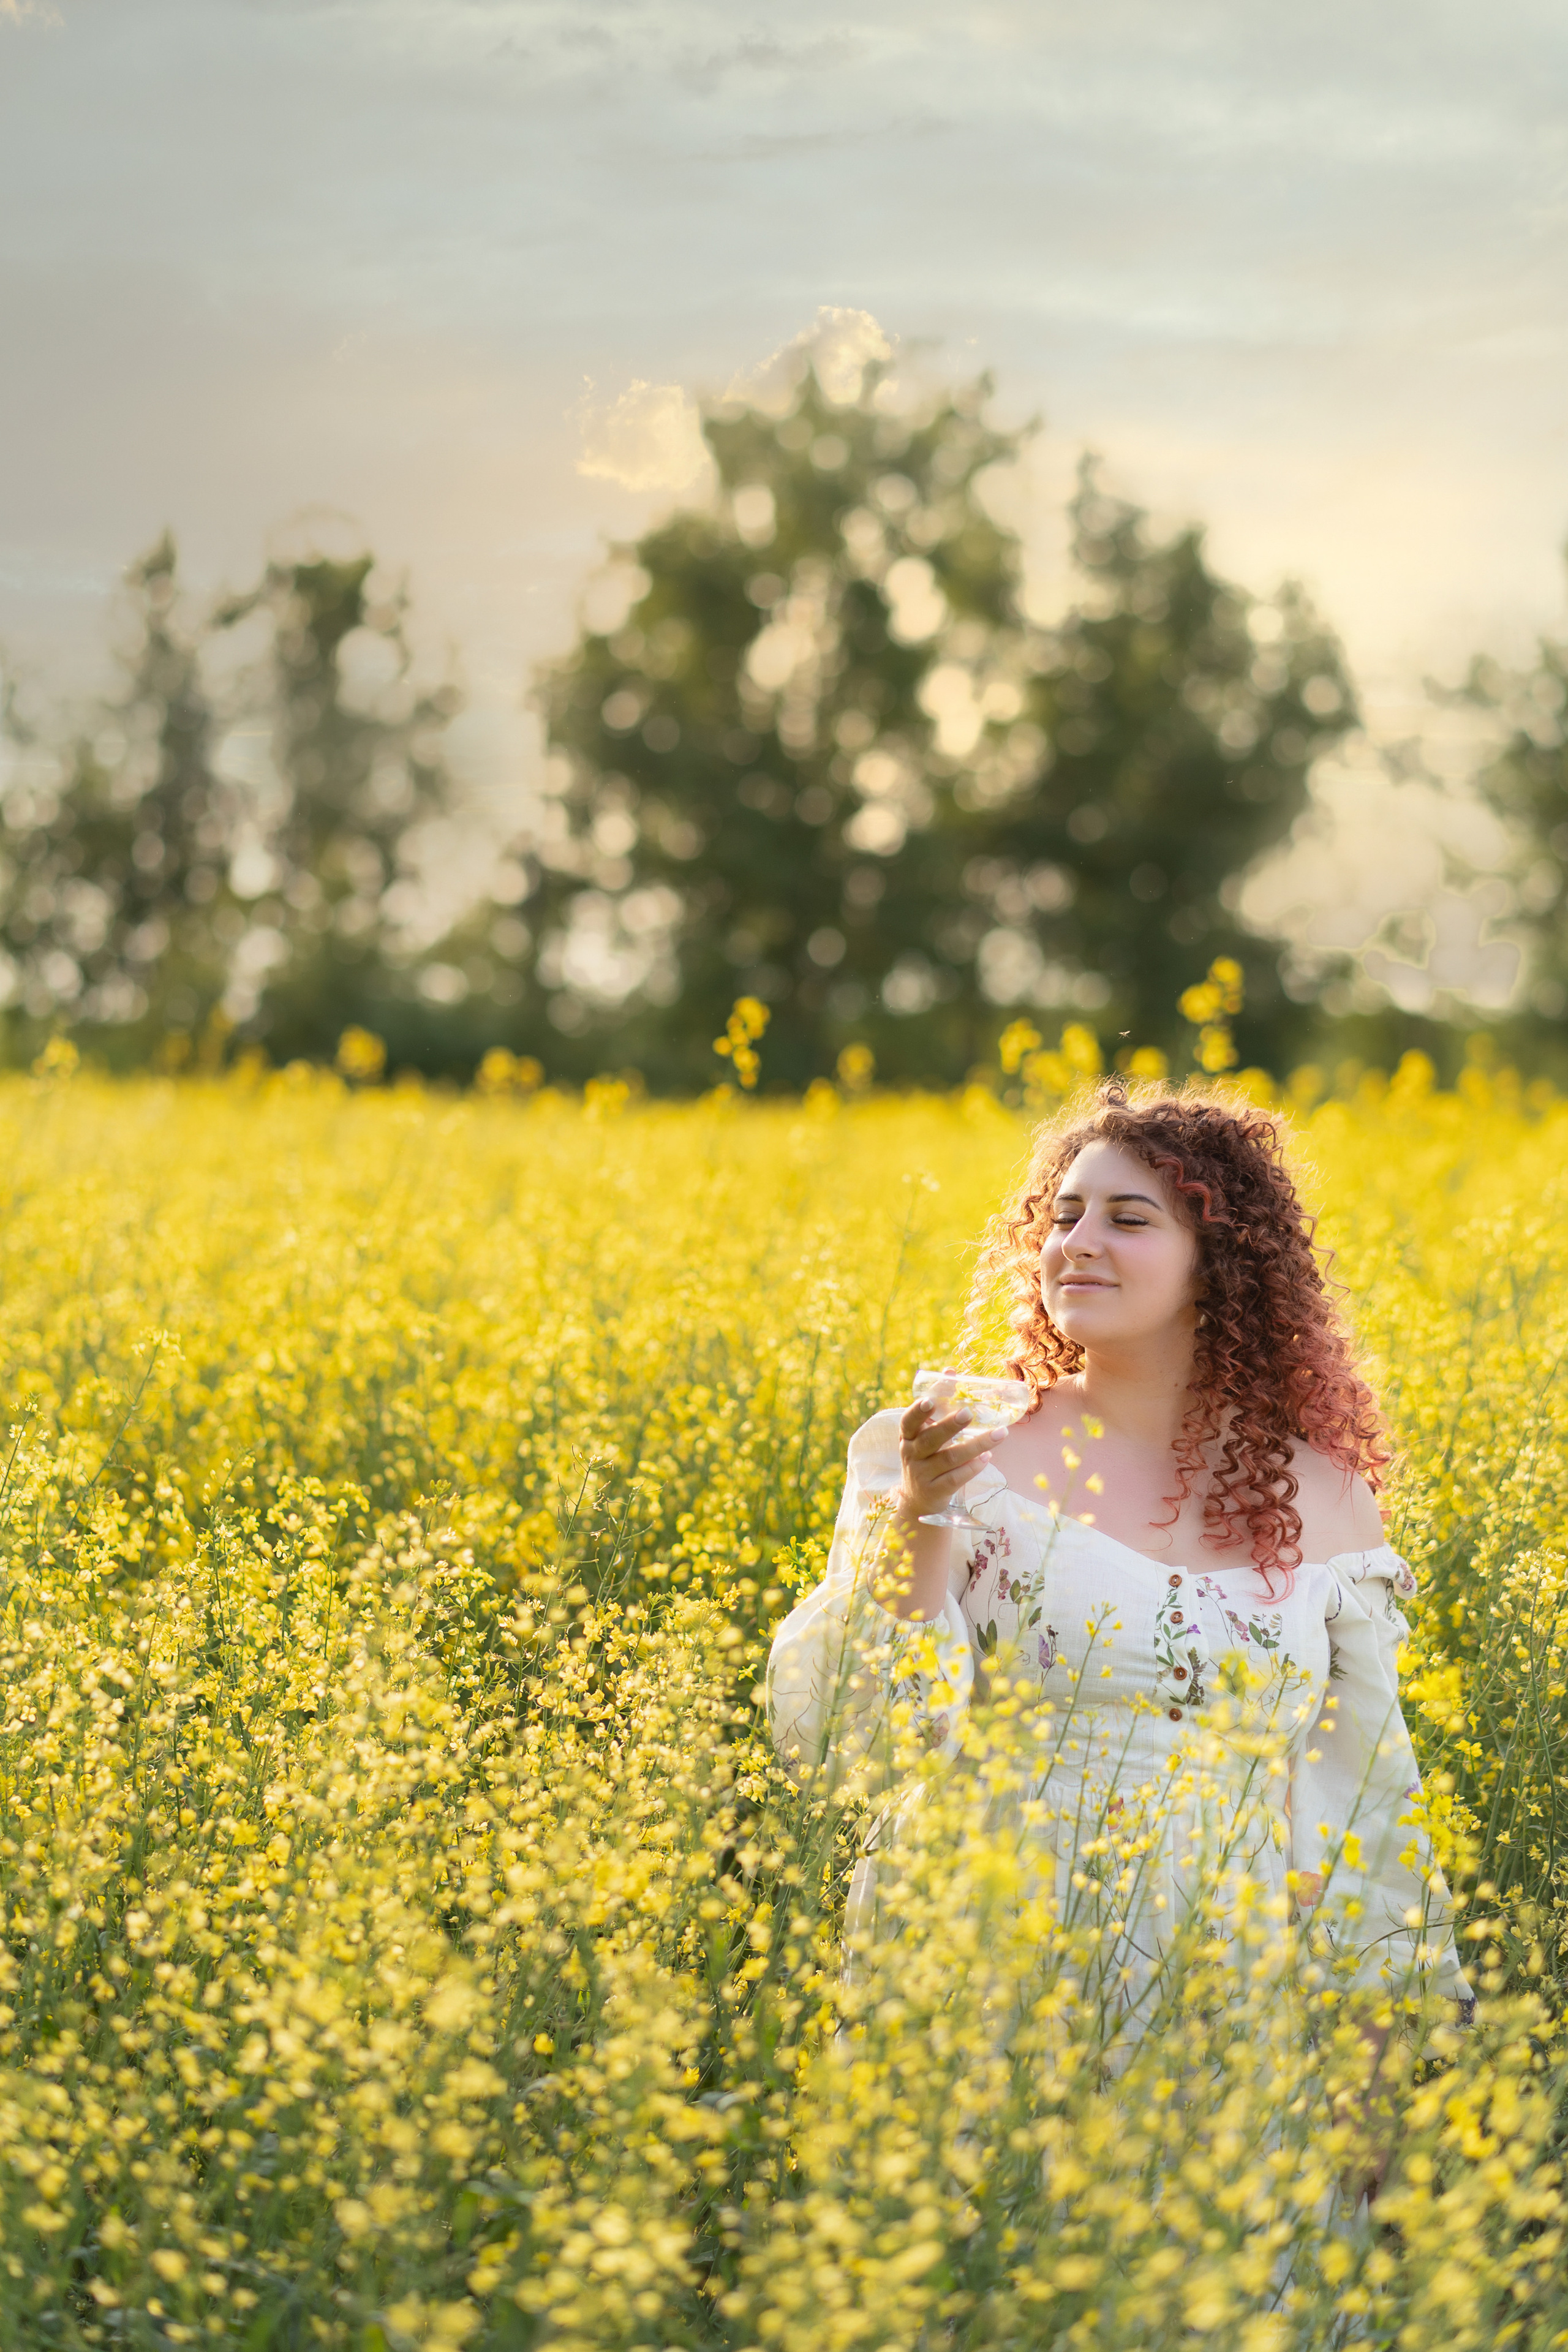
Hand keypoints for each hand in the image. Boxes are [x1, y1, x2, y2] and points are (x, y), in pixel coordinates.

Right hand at [896, 1383, 1004, 1522]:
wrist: (917, 1500)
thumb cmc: (926, 1457)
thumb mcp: (924, 1434)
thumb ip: (938, 1406)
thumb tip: (950, 1371)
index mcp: (908, 1436)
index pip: (909, 1421)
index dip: (918, 1411)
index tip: (930, 1399)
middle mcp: (912, 1455)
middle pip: (930, 1439)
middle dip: (949, 1425)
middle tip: (968, 1413)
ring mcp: (922, 1474)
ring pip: (949, 1458)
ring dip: (976, 1445)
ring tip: (999, 1434)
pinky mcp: (935, 1491)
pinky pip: (955, 1478)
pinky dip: (972, 1468)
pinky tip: (988, 1457)